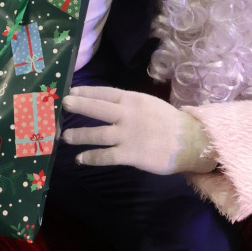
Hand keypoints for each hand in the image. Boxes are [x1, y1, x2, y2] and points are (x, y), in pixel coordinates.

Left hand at [61, 86, 216, 174]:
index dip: (86, 91)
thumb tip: (109, 105)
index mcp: (133, 99)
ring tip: (66, 136)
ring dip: (79, 135)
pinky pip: (105, 156)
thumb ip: (130, 105)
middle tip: (62, 105)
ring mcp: (127, 134)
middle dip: (78, 105)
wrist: (189, 141)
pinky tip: (80, 159)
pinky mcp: (130, 154)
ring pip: (97, 133)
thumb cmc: (169, 122)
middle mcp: (127, 114)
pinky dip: (91, 157)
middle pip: (96, 108)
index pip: (104, 92)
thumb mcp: (149, 104)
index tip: (71, 90)